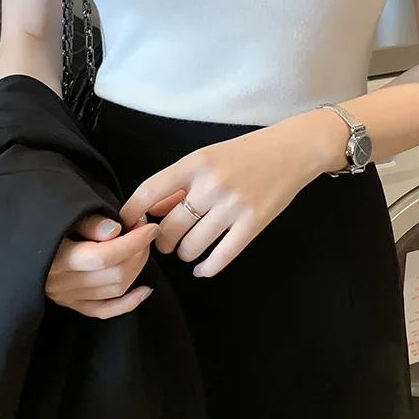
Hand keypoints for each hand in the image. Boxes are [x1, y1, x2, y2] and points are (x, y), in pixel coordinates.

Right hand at [46, 213, 159, 318]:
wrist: (18, 241)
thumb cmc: (45, 221)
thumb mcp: (62, 213)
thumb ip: (89, 223)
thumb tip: (116, 231)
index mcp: (57, 258)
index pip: (103, 256)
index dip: (133, 242)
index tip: (150, 227)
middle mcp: (62, 283)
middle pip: (114, 274)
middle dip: (138, 252)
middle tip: (144, 231)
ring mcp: (67, 297)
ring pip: (115, 290)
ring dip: (136, 269)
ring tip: (141, 247)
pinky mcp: (71, 305)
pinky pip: (105, 310)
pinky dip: (129, 302)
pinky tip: (145, 289)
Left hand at [118, 109, 348, 277]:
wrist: (292, 150)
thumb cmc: (246, 152)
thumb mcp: (208, 156)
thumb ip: (180, 183)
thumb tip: (152, 209)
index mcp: (195, 163)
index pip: (149, 191)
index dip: (131, 214)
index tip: (126, 226)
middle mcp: (211, 184)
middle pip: (168, 228)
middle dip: (161, 241)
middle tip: (166, 241)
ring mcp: (233, 206)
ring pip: (190, 246)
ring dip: (184, 254)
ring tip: (188, 249)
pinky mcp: (253, 224)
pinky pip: (220, 257)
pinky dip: (207, 268)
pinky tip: (203, 267)